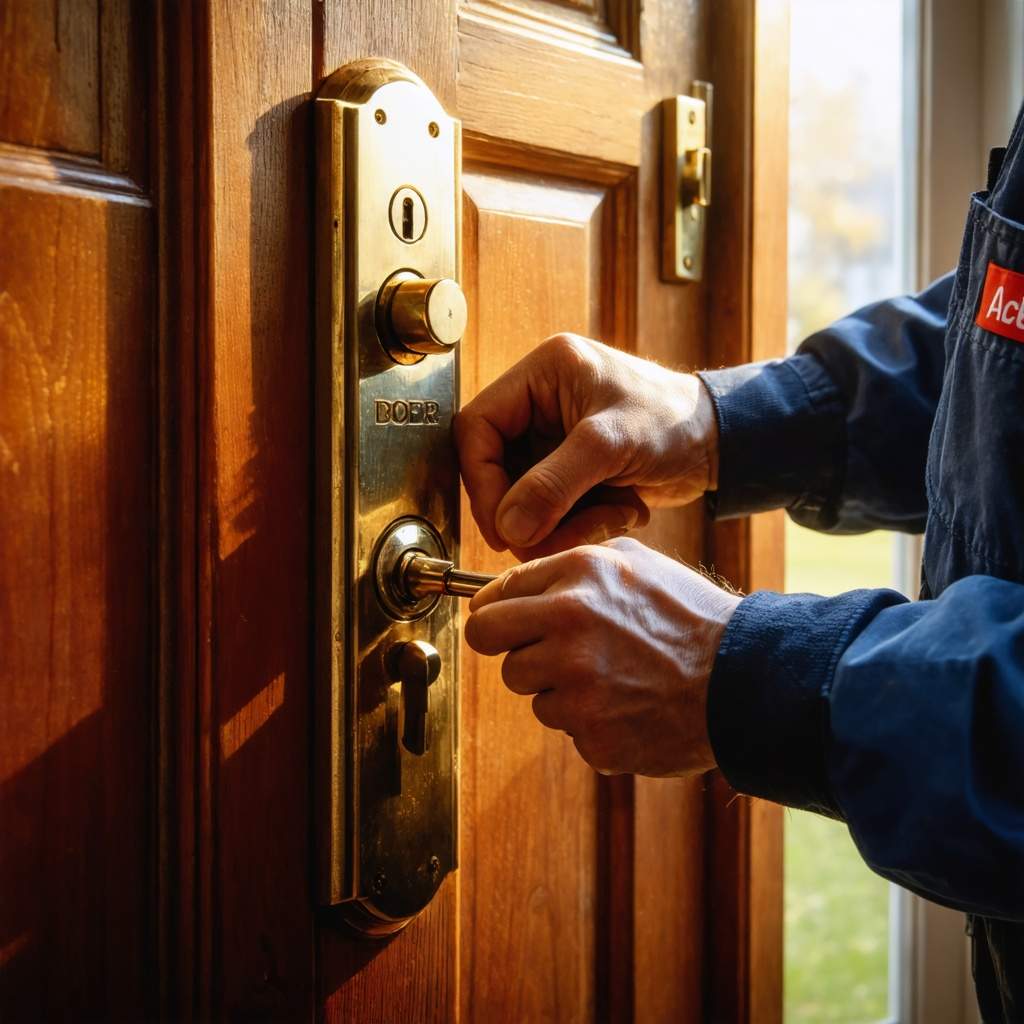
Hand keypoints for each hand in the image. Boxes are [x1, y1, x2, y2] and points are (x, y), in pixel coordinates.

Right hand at [454, 333, 718, 558]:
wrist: (722, 443)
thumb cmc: (676, 420)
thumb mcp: (611, 445)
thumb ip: (554, 484)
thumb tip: (508, 527)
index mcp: (541, 373)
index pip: (477, 428)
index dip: (482, 481)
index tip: (503, 527)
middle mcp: (540, 403)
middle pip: (495, 469)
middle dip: (525, 511)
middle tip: (548, 541)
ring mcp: (553, 438)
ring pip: (523, 497)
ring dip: (560, 522)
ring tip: (609, 518)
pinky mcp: (570, 469)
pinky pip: (551, 509)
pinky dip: (580, 523)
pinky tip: (621, 511)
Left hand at [464, 537, 740, 776]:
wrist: (747, 680)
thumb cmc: (692, 618)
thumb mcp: (635, 561)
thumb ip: (569, 566)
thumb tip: (511, 585)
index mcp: (578, 576)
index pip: (492, 598)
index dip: (496, 612)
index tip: (502, 622)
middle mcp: (569, 625)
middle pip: (489, 643)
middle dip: (512, 647)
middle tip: (544, 652)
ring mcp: (578, 684)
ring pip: (527, 689)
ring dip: (556, 686)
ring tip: (609, 676)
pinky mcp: (592, 734)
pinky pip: (564, 727)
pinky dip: (588, 720)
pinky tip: (626, 704)